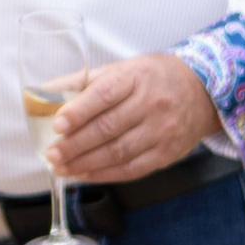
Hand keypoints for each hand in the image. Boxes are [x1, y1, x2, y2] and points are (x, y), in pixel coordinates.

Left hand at [47, 53, 218, 187]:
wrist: (202, 92)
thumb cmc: (151, 78)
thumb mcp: (120, 69)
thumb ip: (82, 81)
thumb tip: (42, 92)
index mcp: (136, 77)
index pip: (105, 94)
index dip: (80, 111)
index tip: (57, 124)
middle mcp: (151, 104)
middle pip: (108, 128)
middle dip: (75, 144)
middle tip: (51, 153)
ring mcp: (161, 131)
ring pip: (118, 152)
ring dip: (85, 163)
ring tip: (60, 167)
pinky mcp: (166, 153)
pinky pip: (132, 169)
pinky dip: (104, 174)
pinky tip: (84, 174)